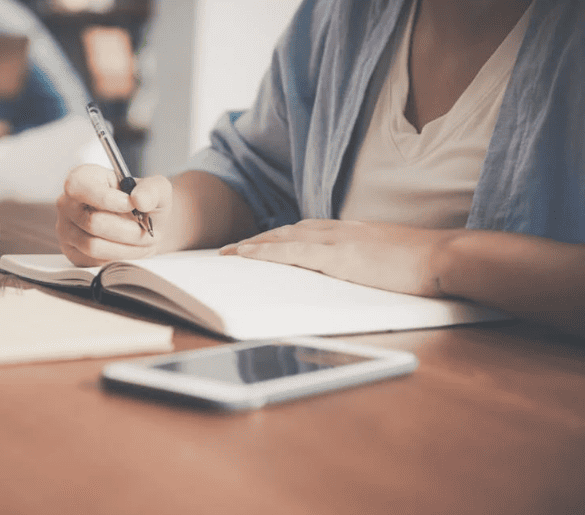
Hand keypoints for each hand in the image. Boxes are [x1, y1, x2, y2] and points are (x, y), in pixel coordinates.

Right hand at [56, 164, 172, 265]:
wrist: (144, 225)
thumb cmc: (143, 203)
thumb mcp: (156, 189)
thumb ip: (151, 189)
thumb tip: (139, 200)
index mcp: (82, 178)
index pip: (80, 187)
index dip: (107, 199)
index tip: (132, 205)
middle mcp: (67, 203)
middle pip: (92, 222)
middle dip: (127, 230)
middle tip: (146, 230)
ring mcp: (66, 229)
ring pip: (93, 246)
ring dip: (126, 247)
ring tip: (142, 241)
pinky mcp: (72, 253)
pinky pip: (94, 261)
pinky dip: (118, 258)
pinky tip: (129, 248)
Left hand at [221, 219, 461, 296]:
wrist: (446, 256)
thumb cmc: (428, 263)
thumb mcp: (394, 258)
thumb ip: (373, 261)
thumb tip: (365, 273)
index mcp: (355, 231)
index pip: (310, 230)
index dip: (284, 236)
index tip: (266, 242)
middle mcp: (341, 230)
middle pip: (291, 230)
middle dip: (262, 239)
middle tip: (236, 248)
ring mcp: (338, 240)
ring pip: (284, 237)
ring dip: (255, 244)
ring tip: (231, 252)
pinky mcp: (337, 256)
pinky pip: (290, 251)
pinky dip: (264, 251)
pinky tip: (245, 254)